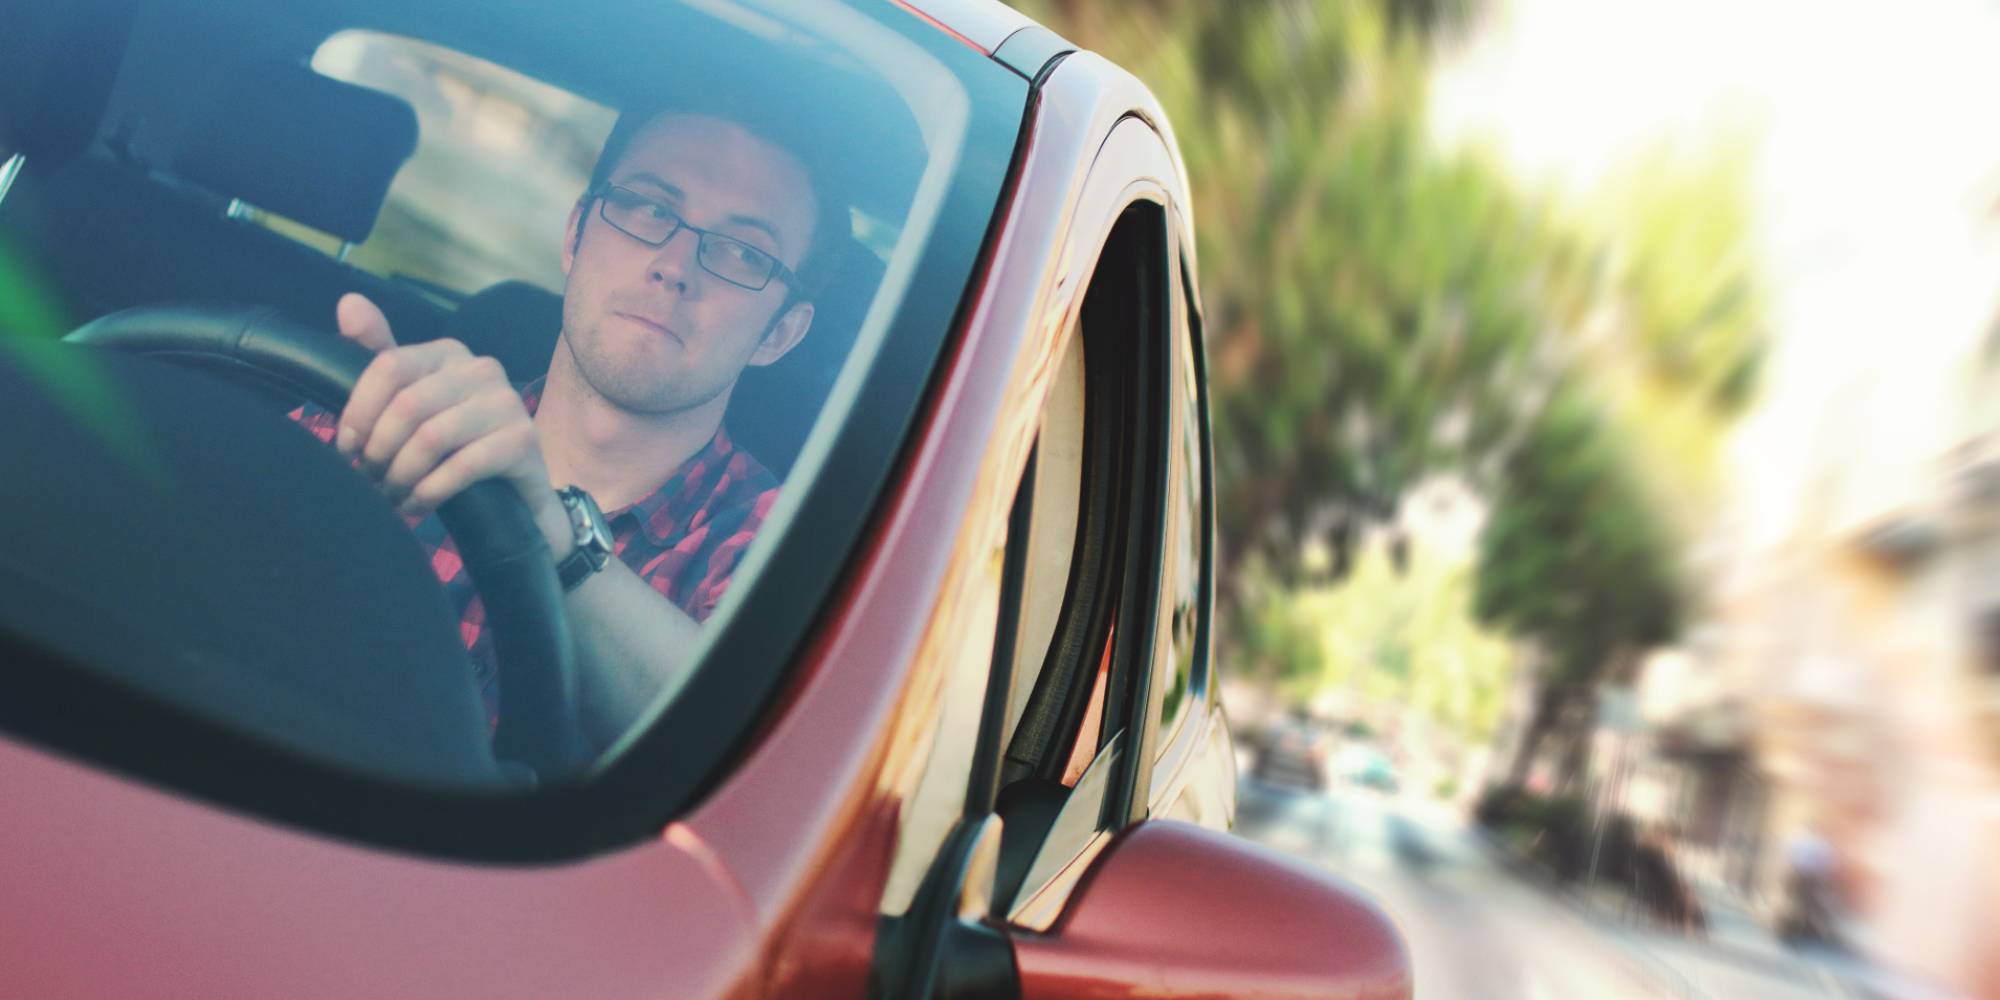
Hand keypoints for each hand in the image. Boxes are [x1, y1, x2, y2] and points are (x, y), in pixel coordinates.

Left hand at [332, 293, 569, 550]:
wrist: (514, 493)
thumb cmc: (455, 445)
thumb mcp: (413, 402)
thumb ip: (379, 356)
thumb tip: (347, 304)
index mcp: (448, 353)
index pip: (388, 365)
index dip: (359, 412)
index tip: (347, 448)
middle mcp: (482, 369)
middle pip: (407, 405)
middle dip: (379, 450)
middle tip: (371, 479)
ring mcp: (507, 403)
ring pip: (431, 438)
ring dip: (401, 475)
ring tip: (391, 495)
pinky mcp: (523, 441)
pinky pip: (461, 467)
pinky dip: (429, 492)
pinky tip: (416, 505)